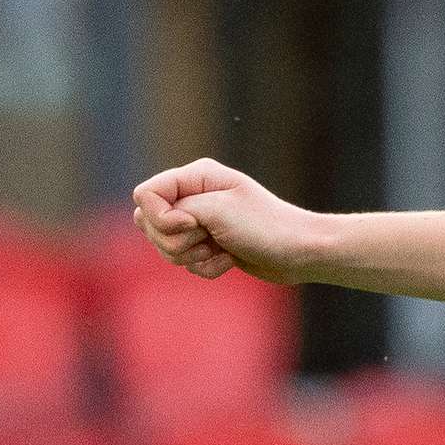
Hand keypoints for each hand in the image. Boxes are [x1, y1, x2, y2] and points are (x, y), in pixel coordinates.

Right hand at [131, 158, 316, 284]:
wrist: (300, 253)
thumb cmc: (264, 227)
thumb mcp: (217, 210)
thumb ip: (174, 209)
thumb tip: (145, 215)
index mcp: (196, 177)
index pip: (145, 194)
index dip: (160, 216)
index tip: (192, 223)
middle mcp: (194, 196)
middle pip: (148, 223)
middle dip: (174, 241)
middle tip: (208, 236)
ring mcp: (200, 222)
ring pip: (165, 247)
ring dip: (192, 256)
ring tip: (221, 248)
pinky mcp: (208, 246)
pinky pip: (186, 264)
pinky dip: (207, 267)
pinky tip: (230, 259)